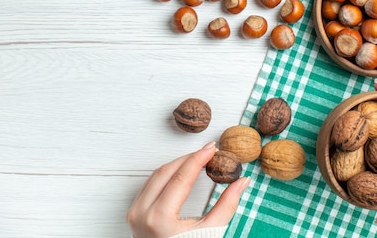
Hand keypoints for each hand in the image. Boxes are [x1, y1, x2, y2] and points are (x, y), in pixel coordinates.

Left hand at [127, 141, 249, 237]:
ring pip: (156, 176)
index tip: (211, 148)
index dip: (198, 159)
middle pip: (166, 172)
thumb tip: (242, 181)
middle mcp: (142, 213)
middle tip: (207, 151)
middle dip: (188, 158)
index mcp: (160, 218)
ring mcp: (135, 213)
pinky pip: (150, 185)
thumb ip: (227, 205)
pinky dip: (166, 175)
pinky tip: (181, 172)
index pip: (181, 178)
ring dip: (177, 165)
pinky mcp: (133, 213)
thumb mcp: (211, 233)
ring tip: (197, 159)